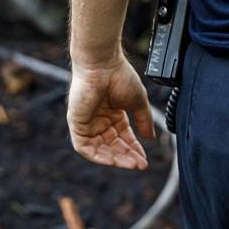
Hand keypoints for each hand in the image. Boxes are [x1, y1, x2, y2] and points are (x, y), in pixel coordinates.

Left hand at [67, 54, 153, 168]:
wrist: (103, 64)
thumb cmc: (119, 76)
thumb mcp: (138, 103)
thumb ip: (144, 121)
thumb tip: (151, 138)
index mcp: (113, 114)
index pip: (123, 138)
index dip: (134, 150)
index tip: (145, 160)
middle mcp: (99, 120)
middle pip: (113, 146)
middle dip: (127, 157)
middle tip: (140, 165)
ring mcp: (87, 123)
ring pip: (100, 150)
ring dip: (115, 159)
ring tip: (131, 164)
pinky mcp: (76, 124)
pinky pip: (85, 147)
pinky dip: (99, 156)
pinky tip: (114, 160)